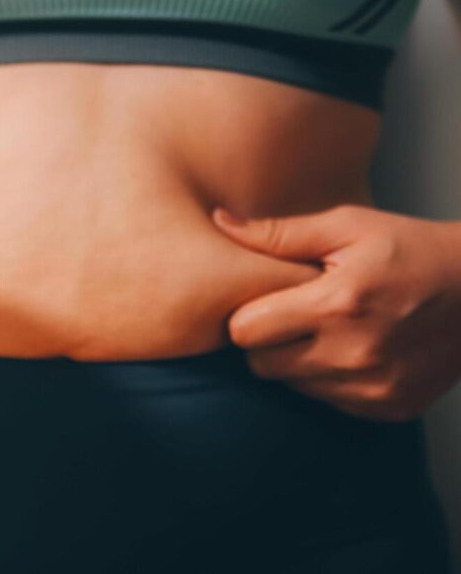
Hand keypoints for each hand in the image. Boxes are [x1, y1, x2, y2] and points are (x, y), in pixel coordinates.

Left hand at [212, 204, 460, 420]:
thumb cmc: (410, 248)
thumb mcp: (347, 225)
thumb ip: (278, 233)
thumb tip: (219, 222)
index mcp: (336, 304)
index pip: (245, 330)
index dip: (247, 313)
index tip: (267, 299)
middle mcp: (354, 354)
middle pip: (262, 365)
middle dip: (268, 340)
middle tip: (295, 314)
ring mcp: (373, 388)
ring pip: (292, 386)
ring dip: (298, 362)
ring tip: (329, 329)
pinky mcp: (388, 408)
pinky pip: (327, 401)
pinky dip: (329, 380)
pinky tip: (354, 349)